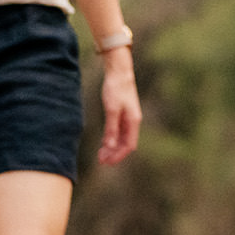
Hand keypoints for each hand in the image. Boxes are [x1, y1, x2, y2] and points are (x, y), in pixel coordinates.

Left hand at [97, 51, 141, 165]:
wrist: (119, 72)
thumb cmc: (116, 89)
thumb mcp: (111, 110)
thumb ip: (111, 129)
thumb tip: (110, 147)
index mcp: (133, 121)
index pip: (129, 146)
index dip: (118, 156)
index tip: (106, 162)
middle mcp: (133, 121)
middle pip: (126, 144)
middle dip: (114, 154)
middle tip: (101, 160)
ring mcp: (129, 118)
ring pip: (122, 139)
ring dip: (113, 148)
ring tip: (101, 154)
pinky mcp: (123, 114)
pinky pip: (119, 132)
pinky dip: (112, 139)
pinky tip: (104, 143)